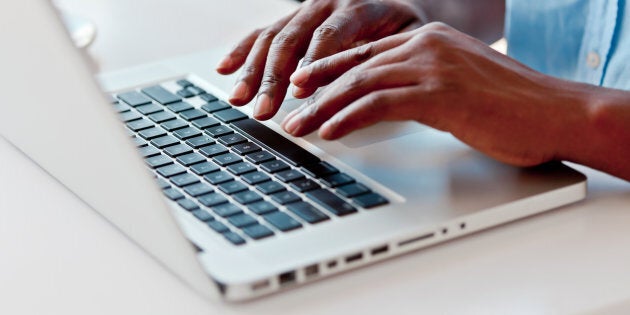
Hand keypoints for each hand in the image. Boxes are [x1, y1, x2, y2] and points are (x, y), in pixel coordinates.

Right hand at [216, 0, 426, 119]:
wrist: (395, 2)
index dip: (312, 64)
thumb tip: (359, 94)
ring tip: (239, 98)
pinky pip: (262, 32)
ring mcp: (305, 11)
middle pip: (292, 39)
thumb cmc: (404, 27)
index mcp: (357, 6)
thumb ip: (385, 59)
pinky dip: (243, 51)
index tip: (299, 92)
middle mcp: (325, 3)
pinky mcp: (292, 20)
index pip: (329, 35)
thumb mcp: (408, 39)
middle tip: (263, 109)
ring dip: (252, 71)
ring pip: (272, 37)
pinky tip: (226, 68)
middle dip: (273, 78)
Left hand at [281, 22, 592, 166]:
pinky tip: (330, 131)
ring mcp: (432, 66)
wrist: (554, 111)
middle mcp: (425, 45)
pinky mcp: (439, 93)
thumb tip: (388, 101)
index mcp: (428, 39)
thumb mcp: (458, 83)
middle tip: (288, 109)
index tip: (302, 83)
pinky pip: (380, 104)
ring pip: (360, 83)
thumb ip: (422, 84)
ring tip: (298, 127)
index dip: (328, 69)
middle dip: (316, 91)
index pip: (365, 53)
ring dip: (323, 108)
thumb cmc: (510, 104)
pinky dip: (349, 118)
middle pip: (354, 66)